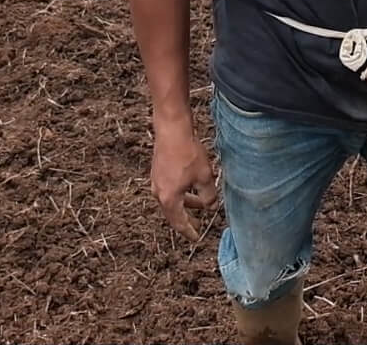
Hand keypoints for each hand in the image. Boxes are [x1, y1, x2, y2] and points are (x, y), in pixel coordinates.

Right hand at [150, 118, 216, 238]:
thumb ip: (208, 196)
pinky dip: (180, 193)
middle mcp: (158, 193)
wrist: (171, 129)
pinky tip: (190, 185)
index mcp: (169, 199)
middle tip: (197, 225)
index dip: (189, 231)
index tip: (196, 238)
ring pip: (171, 200)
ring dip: (185, 203)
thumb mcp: (204, 177)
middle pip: (173, 213)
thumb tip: (210, 206)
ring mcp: (156, 181)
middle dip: (186, 219)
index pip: (179, 223)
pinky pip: (168, 189)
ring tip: (199, 202)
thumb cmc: (187, 153)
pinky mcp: (157, 171)